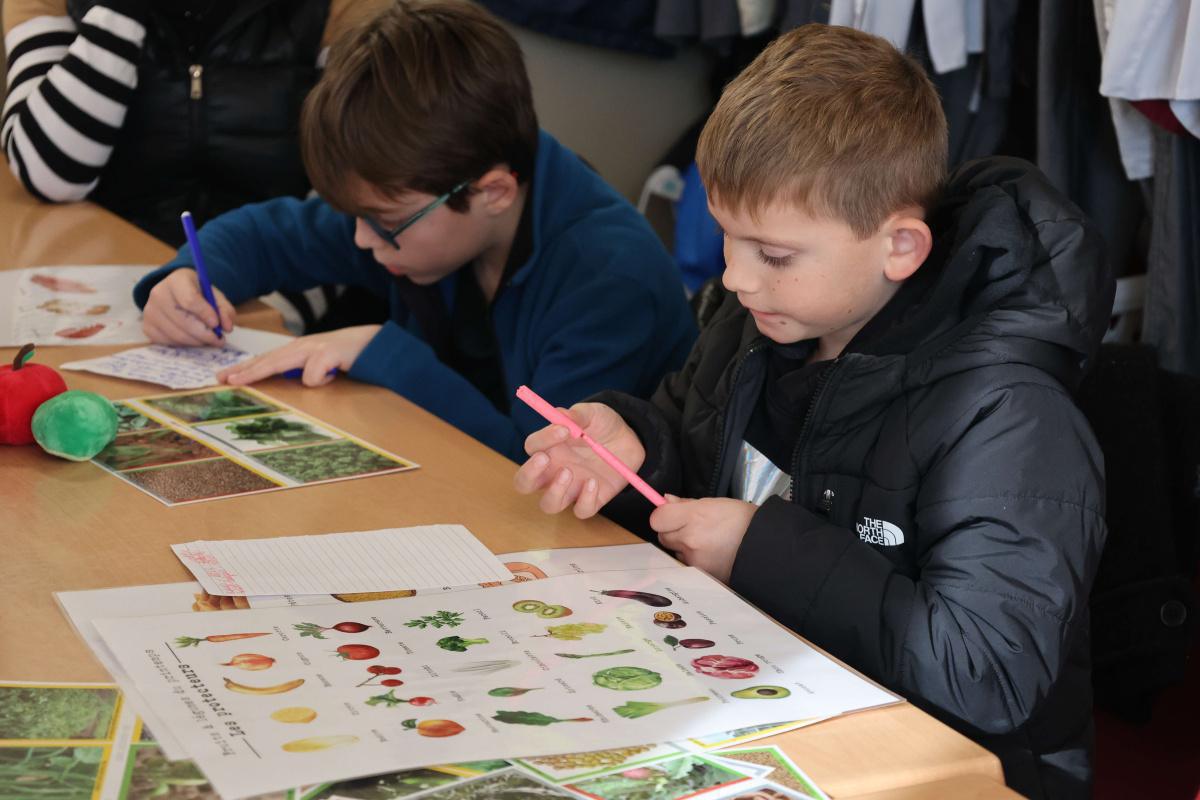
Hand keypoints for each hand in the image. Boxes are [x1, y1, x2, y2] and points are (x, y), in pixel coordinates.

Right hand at [142, 268, 235, 345]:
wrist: (177, 293)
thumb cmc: (198, 294)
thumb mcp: (215, 296)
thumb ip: (225, 310)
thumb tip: (227, 327)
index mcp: (177, 280)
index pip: (190, 300)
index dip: (205, 314)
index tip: (217, 324)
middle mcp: (158, 293)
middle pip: (183, 321)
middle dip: (205, 334)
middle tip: (219, 339)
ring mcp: (150, 311)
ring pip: (177, 334)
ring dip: (197, 341)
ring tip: (209, 339)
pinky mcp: (147, 326)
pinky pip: (168, 342)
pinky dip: (184, 344)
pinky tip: (194, 339)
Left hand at [217, 325, 381, 386]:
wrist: (377, 343)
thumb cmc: (348, 355)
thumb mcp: (322, 362)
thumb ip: (303, 369)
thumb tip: (291, 381)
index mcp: (299, 350)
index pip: (267, 359)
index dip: (245, 368)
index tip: (224, 377)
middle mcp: (303, 346)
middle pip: (267, 360)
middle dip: (242, 370)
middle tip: (221, 379)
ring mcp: (315, 348)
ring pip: (279, 362)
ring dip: (257, 372)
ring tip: (239, 380)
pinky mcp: (329, 354)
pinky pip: (313, 375)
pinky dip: (319, 380)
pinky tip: (333, 377)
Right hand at [513, 402, 644, 517]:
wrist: (628, 439)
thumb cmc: (603, 425)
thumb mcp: (593, 414)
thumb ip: (578, 415)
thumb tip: (562, 415)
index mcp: (549, 447)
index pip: (532, 447)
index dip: (543, 439)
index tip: (564, 429)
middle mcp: (554, 471)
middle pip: (524, 483)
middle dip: (529, 474)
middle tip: (545, 459)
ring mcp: (571, 488)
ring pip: (548, 504)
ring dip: (554, 491)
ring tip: (569, 472)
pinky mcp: (591, 500)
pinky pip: (581, 510)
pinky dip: (585, 499)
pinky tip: (594, 482)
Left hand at [651, 497, 757, 582]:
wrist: (763, 546)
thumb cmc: (740, 520)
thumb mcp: (714, 503)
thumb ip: (685, 503)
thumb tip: (665, 501)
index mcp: (694, 516)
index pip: (657, 519)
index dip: (663, 516)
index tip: (670, 515)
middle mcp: (691, 539)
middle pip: (662, 536)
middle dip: (672, 531)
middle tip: (691, 528)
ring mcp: (694, 559)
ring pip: (674, 551)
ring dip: (683, 547)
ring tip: (705, 542)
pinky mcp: (700, 573)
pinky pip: (686, 564)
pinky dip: (693, 559)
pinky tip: (709, 554)